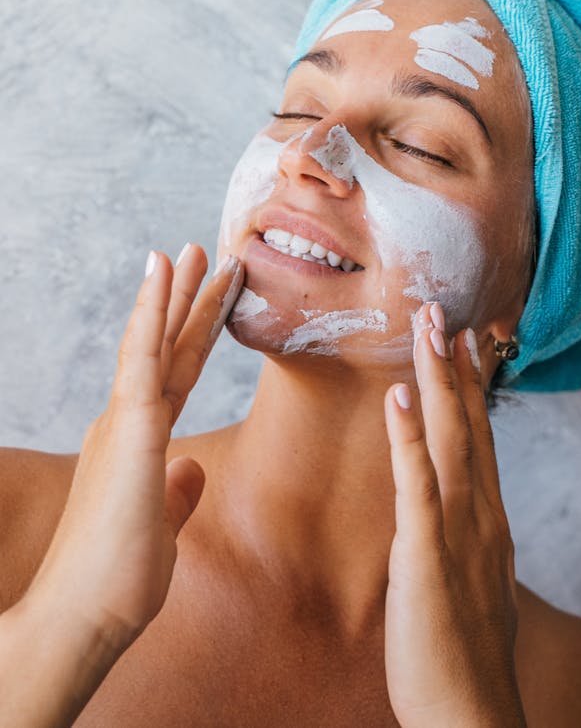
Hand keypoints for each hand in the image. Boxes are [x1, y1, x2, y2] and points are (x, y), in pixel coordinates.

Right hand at [25, 245, 242, 657]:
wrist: (80, 620)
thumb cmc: (115, 582)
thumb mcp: (162, 529)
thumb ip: (177, 494)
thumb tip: (194, 469)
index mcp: (137, 443)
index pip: (175, 375)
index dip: (193, 334)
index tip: (211, 297)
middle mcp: (126, 424)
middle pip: (166, 349)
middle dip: (186, 301)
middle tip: (203, 253)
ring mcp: (125, 423)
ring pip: (153, 343)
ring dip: (172, 293)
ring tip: (187, 249)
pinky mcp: (129, 430)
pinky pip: (144, 358)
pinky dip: (153, 312)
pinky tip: (162, 274)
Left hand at [383, 302, 526, 727]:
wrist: (472, 714)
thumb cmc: (461, 654)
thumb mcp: (467, 584)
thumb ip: (455, 542)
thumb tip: (438, 522)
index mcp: (484, 520)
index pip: (480, 439)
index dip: (471, 388)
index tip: (464, 342)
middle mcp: (479, 514)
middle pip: (471, 425)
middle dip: (456, 366)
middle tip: (445, 310)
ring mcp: (456, 531)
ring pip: (451, 439)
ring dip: (439, 380)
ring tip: (429, 328)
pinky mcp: (426, 554)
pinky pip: (417, 485)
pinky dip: (409, 438)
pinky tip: (398, 399)